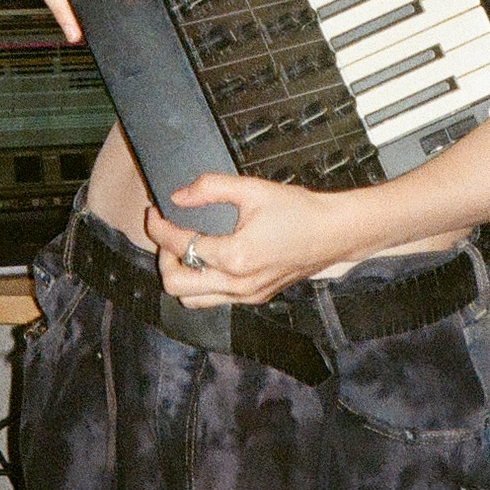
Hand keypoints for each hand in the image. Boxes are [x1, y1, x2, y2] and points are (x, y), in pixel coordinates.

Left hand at [148, 174, 355, 305]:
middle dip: (164, 258)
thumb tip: (178, 196)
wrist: (335, 232)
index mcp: (235, 256)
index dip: (159, 228)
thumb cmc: (299, 210)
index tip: (154, 212)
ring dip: (181, 275)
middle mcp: (238, 284)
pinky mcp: (255, 299)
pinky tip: (209, 259)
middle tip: (169, 235)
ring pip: (192, 301)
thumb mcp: (253, 189)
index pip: (181, 246)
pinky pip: (215, 300)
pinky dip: (202, 283)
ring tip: (186, 249)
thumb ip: (211, 188)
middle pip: (176, 285)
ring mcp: (247, 296)